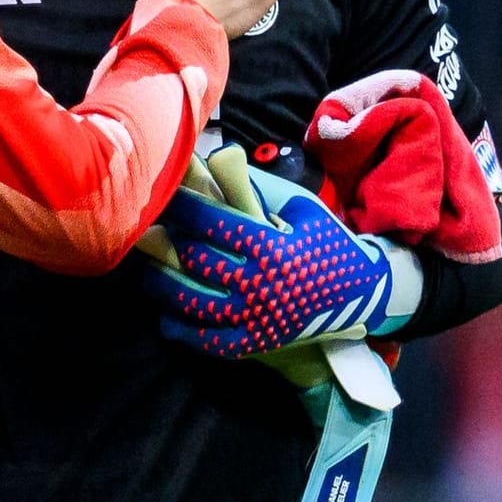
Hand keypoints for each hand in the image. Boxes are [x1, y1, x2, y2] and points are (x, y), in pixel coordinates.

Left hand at [140, 146, 414, 357]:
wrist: (364, 293)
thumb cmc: (327, 243)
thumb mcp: (301, 208)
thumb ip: (256, 189)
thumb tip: (213, 158)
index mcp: (270, 245)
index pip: (211, 222)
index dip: (180, 207)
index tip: (158, 196)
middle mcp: (259, 283)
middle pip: (195, 261)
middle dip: (161, 244)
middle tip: (137, 231)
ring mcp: (257, 317)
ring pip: (194, 303)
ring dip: (163, 287)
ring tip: (144, 273)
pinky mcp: (258, 342)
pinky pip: (212, 341)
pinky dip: (185, 332)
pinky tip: (166, 319)